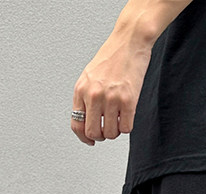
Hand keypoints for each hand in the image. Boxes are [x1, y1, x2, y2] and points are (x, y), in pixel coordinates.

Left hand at [71, 25, 153, 145]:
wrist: (129, 41)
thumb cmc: (112, 57)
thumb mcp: (90, 76)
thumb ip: (86, 97)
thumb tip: (87, 121)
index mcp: (81, 90)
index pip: (77, 124)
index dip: (83, 138)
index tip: (90, 140)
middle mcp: (93, 95)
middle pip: (93, 133)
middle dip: (101, 136)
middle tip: (107, 130)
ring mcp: (111, 98)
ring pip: (110, 133)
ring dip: (115, 131)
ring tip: (118, 120)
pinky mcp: (128, 100)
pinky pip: (126, 128)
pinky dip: (127, 126)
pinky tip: (127, 115)